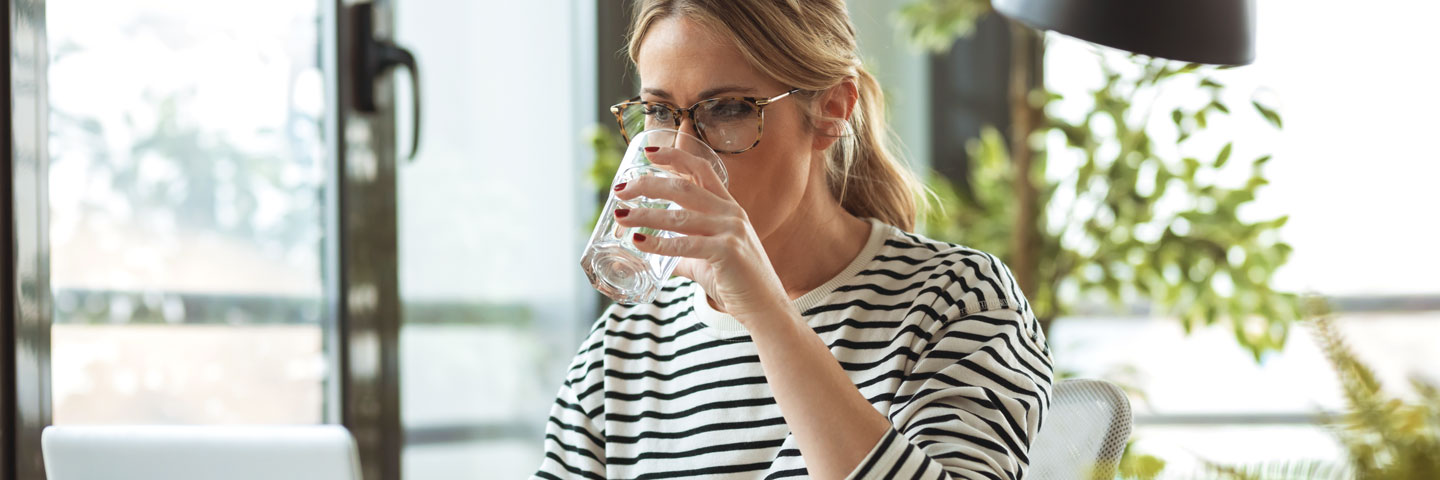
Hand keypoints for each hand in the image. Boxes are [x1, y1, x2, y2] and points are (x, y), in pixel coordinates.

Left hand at [612, 146, 790, 320]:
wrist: (764, 307)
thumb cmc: (736, 281)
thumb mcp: (707, 258)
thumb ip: (681, 251)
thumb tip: (652, 250)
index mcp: (728, 207)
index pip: (701, 169)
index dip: (675, 157)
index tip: (648, 153)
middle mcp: (731, 213)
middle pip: (684, 188)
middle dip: (648, 184)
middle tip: (621, 189)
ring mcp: (731, 231)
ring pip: (679, 216)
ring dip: (645, 214)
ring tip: (621, 215)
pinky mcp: (727, 252)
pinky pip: (686, 245)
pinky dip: (659, 243)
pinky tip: (639, 241)